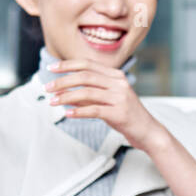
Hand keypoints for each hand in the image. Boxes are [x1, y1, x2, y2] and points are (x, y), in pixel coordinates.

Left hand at [45, 60, 164, 151]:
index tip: (51, 68)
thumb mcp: (107, 101)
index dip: (67, 65)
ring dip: (66, 96)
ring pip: (87, 92)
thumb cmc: (127, 115)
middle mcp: (119, 83)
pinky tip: (67, 113)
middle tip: (48, 88)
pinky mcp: (120, 113)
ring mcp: (120, 97)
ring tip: (53, 101)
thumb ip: (88, 96)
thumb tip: (64, 93)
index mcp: (116, 76)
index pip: (88, 64)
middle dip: (63, 81)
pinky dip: (78, 111)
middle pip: (85, 76)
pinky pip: (94, 110)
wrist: (148, 131)